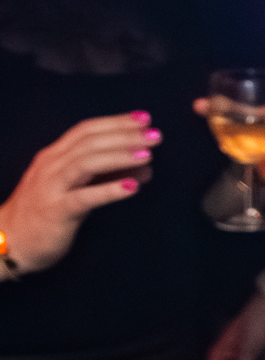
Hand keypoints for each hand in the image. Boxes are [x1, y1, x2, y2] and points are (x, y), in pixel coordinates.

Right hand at [0, 112, 154, 273]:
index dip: (115, 121)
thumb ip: (106, 175)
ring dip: (119, 156)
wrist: (10, 241)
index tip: (145, 118)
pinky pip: (84, 197)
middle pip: (88, 142)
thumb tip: (144, 167)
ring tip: (147, 156)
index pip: (85, 130)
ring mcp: (51, 187)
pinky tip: (132, 187)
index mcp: (54, 156)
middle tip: (155, 136)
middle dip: (124, 136)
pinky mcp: (56, 211)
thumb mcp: (76, 187)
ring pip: (85, 163)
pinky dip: (109, 190)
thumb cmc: (46, 212)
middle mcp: (50, 166)